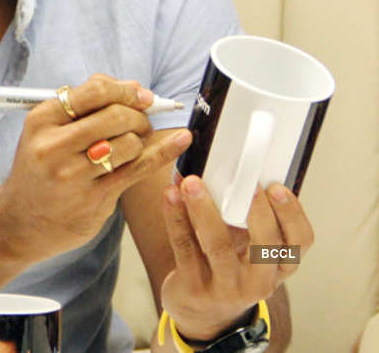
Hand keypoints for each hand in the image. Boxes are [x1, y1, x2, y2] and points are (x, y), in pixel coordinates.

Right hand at [0, 74, 191, 263]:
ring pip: (128, 143)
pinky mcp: (94, 199)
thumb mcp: (47, 129)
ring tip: (133, 144)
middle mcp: (54, 146)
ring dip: (140, 139)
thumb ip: (85, 104)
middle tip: (141, 121)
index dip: (125, 90)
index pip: (93, 91)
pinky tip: (181, 140)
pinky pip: (138, 169)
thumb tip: (135, 86)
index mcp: (41, 120)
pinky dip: (164, 151)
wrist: (21, 221)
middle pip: (114, 115)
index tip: (142, 94)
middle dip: (138, 114)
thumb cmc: (41, 167)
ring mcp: (73, 175)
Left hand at [159, 176, 312, 341]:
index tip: (277, 186)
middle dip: (257, 214)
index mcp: (278, 265)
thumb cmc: (228, 262)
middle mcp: (259, 281)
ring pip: (218, 247)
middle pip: (266, 248)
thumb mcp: (246, 245)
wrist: (199, 309)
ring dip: (204, 210)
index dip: (292, 215)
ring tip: (192, 182)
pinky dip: (176, 218)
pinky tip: (170, 195)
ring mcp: (226, 287)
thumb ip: (245, 213)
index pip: (300, 242)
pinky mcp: (194, 286)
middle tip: (245, 184)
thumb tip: (229, 161)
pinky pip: (184, 247)